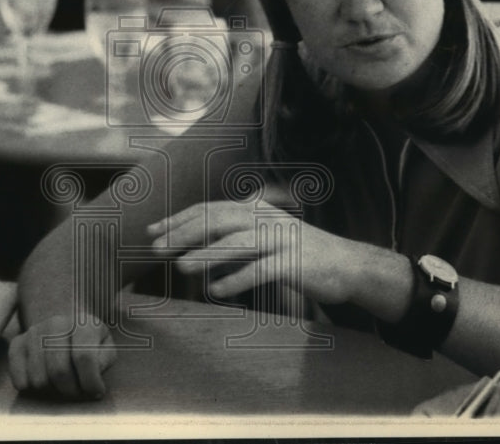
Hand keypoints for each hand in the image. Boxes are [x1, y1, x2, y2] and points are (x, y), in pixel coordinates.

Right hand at [8, 315, 116, 399]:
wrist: (64, 328)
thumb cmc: (89, 344)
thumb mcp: (105, 348)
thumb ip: (104, 359)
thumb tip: (92, 374)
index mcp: (83, 323)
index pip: (84, 357)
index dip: (91, 382)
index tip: (96, 392)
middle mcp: (56, 323)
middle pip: (59, 372)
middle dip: (71, 391)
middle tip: (78, 392)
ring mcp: (34, 332)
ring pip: (39, 380)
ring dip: (53, 391)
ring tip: (63, 385)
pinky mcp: (17, 345)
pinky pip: (20, 381)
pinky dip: (33, 390)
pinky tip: (46, 381)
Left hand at [147, 200, 359, 304]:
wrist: (347, 265)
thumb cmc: (298, 253)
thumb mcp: (263, 237)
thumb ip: (231, 238)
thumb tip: (190, 248)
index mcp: (255, 210)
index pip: (210, 209)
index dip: (179, 219)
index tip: (152, 231)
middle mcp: (266, 219)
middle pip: (218, 220)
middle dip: (184, 233)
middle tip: (157, 249)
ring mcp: (281, 240)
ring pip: (237, 243)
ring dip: (206, 255)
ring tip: (180, 268)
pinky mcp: (294, 263)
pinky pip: (260, 271)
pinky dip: (236, 280)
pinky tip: (215, 291)